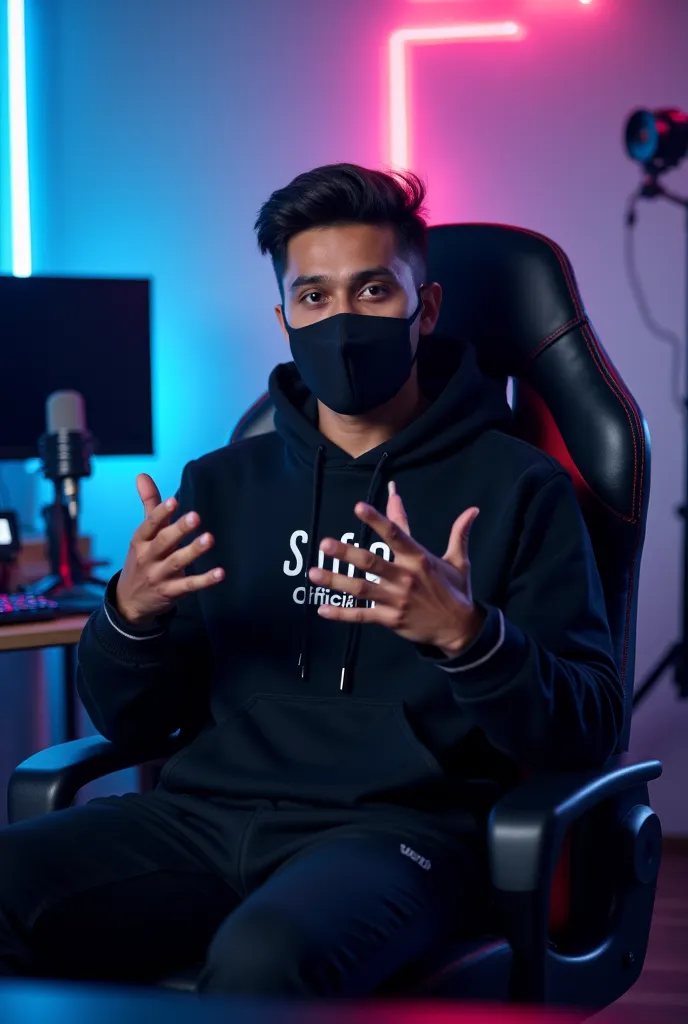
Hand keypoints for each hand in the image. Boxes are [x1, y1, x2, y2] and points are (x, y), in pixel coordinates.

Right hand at [115, 474, 224, 627]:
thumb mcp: (142, 535)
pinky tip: (220, 572)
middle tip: (195, 516)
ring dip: (193, 551)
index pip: (149, 525)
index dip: (160, 512)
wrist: (129, 602)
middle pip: (164, 542)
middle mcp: (148, 557)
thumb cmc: (141, 560)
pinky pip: (189, 586)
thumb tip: (142, 475)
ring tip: (209, 539)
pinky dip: (204, 580)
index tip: (174, 500)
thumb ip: (149, 505)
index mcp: (141, 540)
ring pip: (176, 563)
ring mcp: (159, 576)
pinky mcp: (171, 592)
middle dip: (179, 529)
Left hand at [308, 483, 483, 656]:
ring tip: (313, 573)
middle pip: (371, 563)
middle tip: (325, 543)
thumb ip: (459, 534)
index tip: (358, 507)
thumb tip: (472, 510)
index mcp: (419, 559)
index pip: (396, 535)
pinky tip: (322, 609)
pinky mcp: (390, 620)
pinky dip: (341, 615)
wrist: (460, 629)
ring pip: (360, 589)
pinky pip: (362, 616)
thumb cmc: (457, 591)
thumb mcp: (458, 561)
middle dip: (346, 553)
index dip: (378, 520)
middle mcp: (405, 578)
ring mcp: (396, 601)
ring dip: (335, 581)